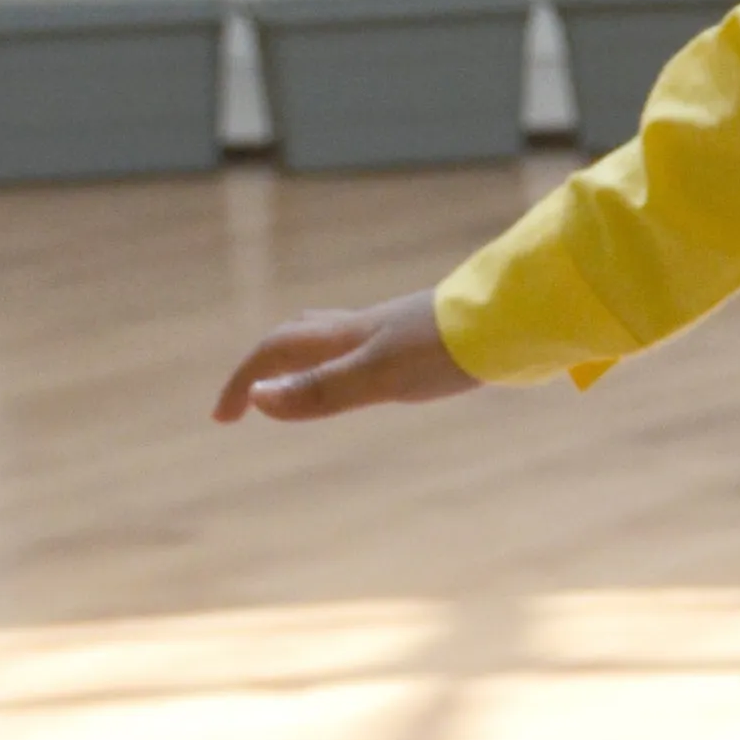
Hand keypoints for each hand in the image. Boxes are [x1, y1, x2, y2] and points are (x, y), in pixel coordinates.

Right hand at [213, 291, 474, 425]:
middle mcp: (364, 328)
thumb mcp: (380, 376)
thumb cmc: (450, 349)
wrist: (518, 319)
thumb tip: (258, 398)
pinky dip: (346, 362)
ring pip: (333, 338)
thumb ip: (322, 389)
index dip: (243, 381)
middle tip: (247, 402)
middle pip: (297, 336)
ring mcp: (396, 331)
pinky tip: (370, 377)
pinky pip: (368, 346)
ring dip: (303, 360)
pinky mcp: (426, 339)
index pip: (275, 352)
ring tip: (297, 387)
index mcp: (346, 336)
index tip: (222, 419)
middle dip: (264, 365)